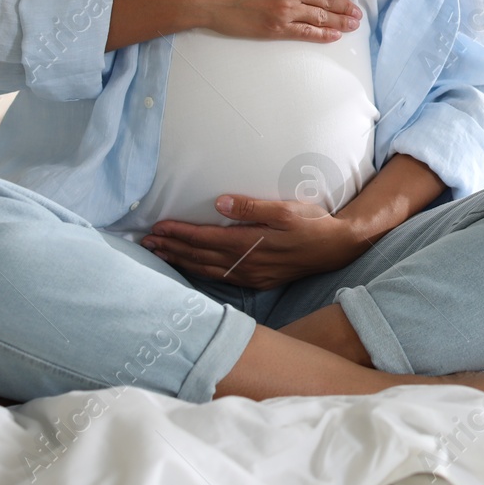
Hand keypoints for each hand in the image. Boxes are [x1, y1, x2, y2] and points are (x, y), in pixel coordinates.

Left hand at [140, 195, 365, 289]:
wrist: (337, 249)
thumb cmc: (313, 223)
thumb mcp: (287, 209)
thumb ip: (253, 207)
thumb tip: (220, 202)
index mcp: (250, 244)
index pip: (205, 239)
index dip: (179, 234)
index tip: (157, 228)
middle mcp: (246, 265)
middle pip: (200, 257)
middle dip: (172, 249)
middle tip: (146, 243)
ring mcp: (251, 276)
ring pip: (206, 271)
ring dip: (181, 262)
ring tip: (159, 254)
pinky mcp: (257, 282)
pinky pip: (220, 279)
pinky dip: (199, 273)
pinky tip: (191, 267)